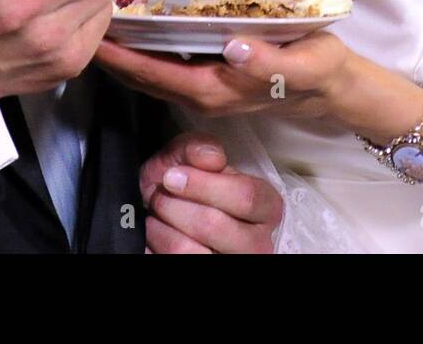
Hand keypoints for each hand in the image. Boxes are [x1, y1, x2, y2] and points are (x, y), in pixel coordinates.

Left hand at [98, 31, 355, 120]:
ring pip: (149, 73)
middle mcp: (201, 93)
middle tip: (81, 12)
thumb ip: (269, 61)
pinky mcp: (210, 78)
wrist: (335, 88)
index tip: (91, 28)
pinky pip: (164, 67)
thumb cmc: (320, 71)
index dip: (119, 55)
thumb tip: (232, 46)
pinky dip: (142, 50)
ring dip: (121, 52)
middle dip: (109, 52)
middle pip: (140, 76)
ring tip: (95, 17)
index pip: (152, 73)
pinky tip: (132, 27)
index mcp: (215, 89)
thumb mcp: (306, 64)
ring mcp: (204, 88)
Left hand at [141, 133, 281, 252]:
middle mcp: (258, 243)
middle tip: (160, 197)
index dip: (203, 185)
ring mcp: (234, 263)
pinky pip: (174, 263)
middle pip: (214, 225)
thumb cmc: (183, 184)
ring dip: (162, 228)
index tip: (173, 177)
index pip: (245, 196)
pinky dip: (157, 245)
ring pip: (190, 251)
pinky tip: (158, 233)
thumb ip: (198, 146)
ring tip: (157, 216)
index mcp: (266, 206)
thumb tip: (212, 156)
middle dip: (175, 206)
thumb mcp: (187, 156)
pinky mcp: (208, 276)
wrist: (157, 212)